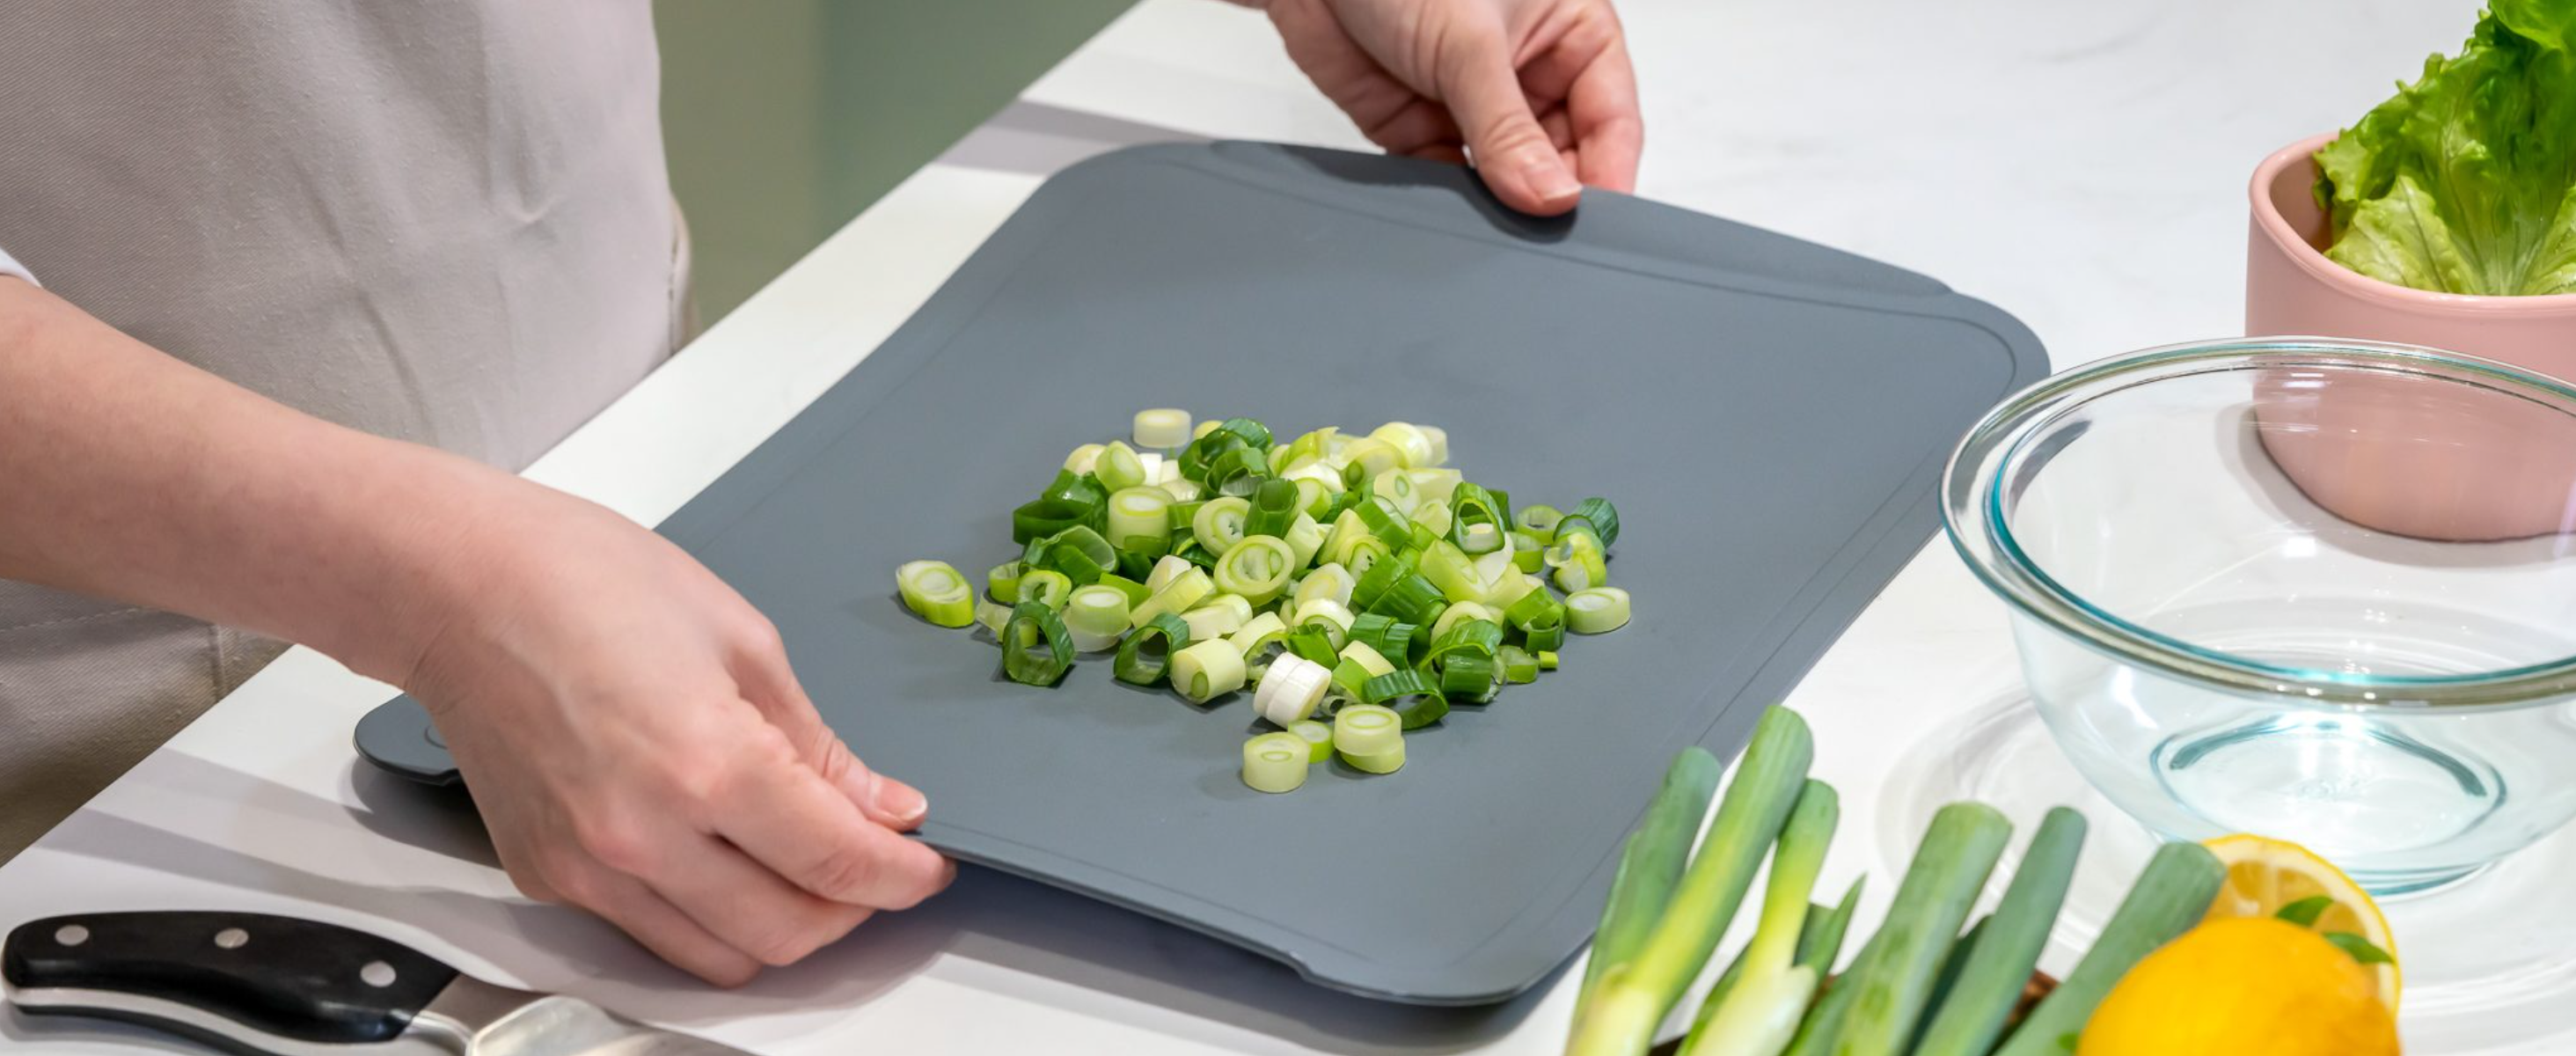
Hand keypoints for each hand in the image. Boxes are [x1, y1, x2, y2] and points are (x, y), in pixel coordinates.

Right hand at [402, 482, 952, 984]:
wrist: (459, 585)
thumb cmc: (586, 580)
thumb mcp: (744, 641)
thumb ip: (819, 746)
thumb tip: (882, 806)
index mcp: (707, 763)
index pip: (838, 863)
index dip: (904, 874)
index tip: (928, 865)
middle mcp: (643, 834)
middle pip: (788, 932)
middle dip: (854, 909)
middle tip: (877, 864)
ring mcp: (589, 867)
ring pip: (722, 956)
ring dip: (783, 927)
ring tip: (806, 868)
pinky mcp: (548, 877)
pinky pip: (652, 934)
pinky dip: (708, 918)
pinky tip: (727, 860)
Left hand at [1266, 0, 1640, 215]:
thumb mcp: (1470, 42)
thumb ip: (1509, 128)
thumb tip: (1552, 196)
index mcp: (1572, 32)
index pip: (1612, 118)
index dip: (1611, 173)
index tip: (1597, 221)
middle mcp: (1530, 71)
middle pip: (1565, 157)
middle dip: (1555, 198)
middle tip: (1546, 240)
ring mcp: (1476, 104)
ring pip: (1508, 177)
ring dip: (1503, 208)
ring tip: (1500, 236)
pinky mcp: (1422, 129)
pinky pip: (1451, 182)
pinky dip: (1453, 205)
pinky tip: (1455, 219)